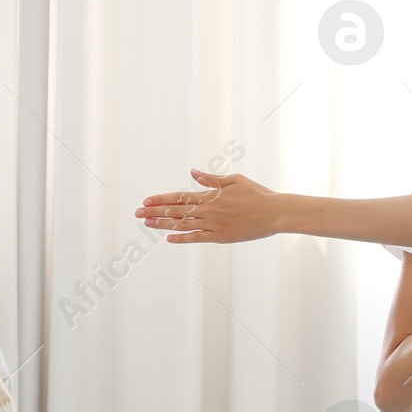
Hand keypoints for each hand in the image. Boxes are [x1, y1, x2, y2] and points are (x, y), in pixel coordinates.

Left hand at [135, 169, 278, 243]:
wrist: (275, 213)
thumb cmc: (257, 194)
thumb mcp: (234, 180)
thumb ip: (211, 179)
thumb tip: (192, 173)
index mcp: (211, 195)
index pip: (179, 197)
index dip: (161, 199)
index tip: (145, 200)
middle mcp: (208, 210)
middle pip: (176, 212)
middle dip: (154, 212)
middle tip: (137, 213)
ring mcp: (214, 225)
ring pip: (182, 225)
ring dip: (163, 225)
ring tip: (147, 224)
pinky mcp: (221, 236)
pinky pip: (197, 238)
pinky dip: (182, 238)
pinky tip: (169, 238)